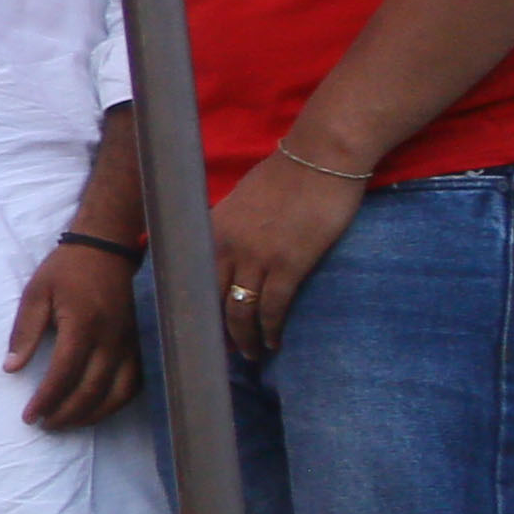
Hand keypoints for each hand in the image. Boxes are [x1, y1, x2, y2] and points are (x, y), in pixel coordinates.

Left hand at [11, 241, 147, 428]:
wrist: (106, 249)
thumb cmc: (66, 269)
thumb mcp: (35, 294)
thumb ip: (24, 332)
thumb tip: (11, 368)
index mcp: (82, 325)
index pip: (64, 374)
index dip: (47, 400)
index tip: (30, 416)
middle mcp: (111, 339)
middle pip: (91, 390)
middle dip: (67, 414)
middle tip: (46, 425)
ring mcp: (130, 343)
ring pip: (117, 393)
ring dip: (92, 414)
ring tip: (68, 422)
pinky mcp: (139, 343)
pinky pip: (135, 382)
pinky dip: (117, 401)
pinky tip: (98, 408)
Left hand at [211, 148, 362, 360]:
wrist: (320, 158)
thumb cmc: (286, 176)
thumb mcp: (241, 202)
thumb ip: (229, 230)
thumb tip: (226, 254)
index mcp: (211, 230)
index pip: (193, 280)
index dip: (196, 310)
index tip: (198, 330)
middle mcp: (226, 247)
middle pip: (212, 302)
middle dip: (217, 333)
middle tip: (224, 353)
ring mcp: (256, 257)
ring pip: (240, 312)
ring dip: (244, 339)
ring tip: (252, 355)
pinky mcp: (288, 264)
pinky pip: (273, 308)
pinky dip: (271, 330)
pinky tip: (274, 342)